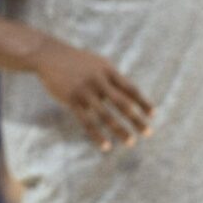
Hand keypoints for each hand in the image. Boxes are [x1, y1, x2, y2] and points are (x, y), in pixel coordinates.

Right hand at [32, 40, 153, 151]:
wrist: (49, 55)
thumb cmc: (77, 62)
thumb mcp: (97, 65)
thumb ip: (112, 80)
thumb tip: (129, 99)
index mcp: (107, 70)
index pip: (130, 89)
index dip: (142, 102)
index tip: (153, 115)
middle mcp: (98, 80)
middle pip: (122, 103)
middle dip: (136, 119)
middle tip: (148, 133)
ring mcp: (84, 90)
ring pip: (106, 115)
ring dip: (120, 130)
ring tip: (131, 142)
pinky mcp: (71, 99)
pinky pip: (87, 121)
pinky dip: (97, 135)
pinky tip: (106, 146)